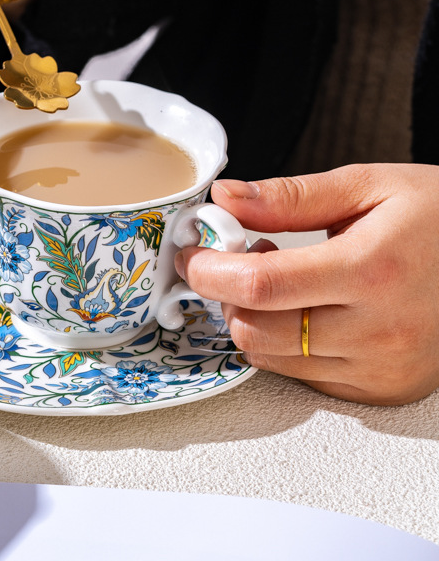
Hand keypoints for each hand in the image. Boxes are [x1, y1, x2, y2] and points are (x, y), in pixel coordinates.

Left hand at [175, 164, 438, 404]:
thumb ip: (290, 197)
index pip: (260, 284)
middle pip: (254, 329)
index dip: (210, 270)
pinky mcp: (383, 389)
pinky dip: (282, 344)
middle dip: (224, 295)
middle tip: (234, 258)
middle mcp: (378, 329)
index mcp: (371, 269)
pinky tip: (303, 309)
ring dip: (250, 318)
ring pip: (270, 358)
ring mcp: (382, 367)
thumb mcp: (370, 186)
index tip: (192, 252)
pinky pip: (301, 376)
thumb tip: (225, 199)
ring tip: (275, 278)